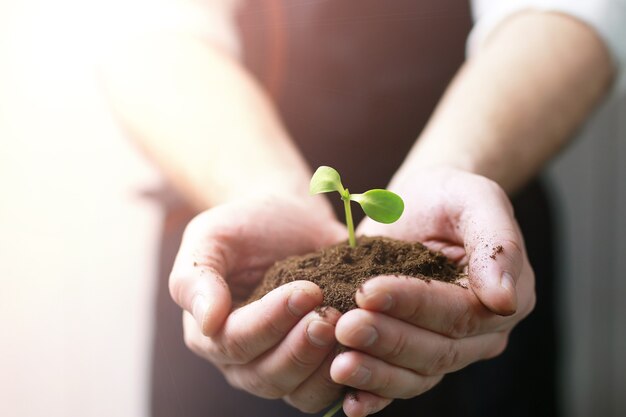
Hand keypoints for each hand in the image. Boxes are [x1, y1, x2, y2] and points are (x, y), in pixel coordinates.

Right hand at [169, 194, 347, 411]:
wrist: (289, 219)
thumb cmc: (245, 226)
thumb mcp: (210, 238)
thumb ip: (197, 277)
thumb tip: (207, 322)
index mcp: (209, 333)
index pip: (235, 342)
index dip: (270, 322)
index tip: (306, 291)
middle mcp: (242, 360)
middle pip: (266, 376)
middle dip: (300, 349)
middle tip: (329, 316)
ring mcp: (280, 366)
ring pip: (298, 393)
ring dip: (324, 366)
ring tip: (348, 329)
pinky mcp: (314, 367)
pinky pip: (328, 391)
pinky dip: (347, 378)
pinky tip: (365, 350)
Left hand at [330, 167, 535, 415]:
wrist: (420, 205)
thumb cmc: (448, 196)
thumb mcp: (475, 199)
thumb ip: (496, 242)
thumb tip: (505, 299)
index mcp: (503, 297)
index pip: (459, 312)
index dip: (414, 304)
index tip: (368, 291)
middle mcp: (480, 332)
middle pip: (437, 350)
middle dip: (388, 340)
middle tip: (345, 326)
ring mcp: (448, 346)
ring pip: (417, 373)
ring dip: (377, 373)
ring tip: (339, 364)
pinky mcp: (415, 351)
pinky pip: (401, 382)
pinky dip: (375, 394)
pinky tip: (348, 402)